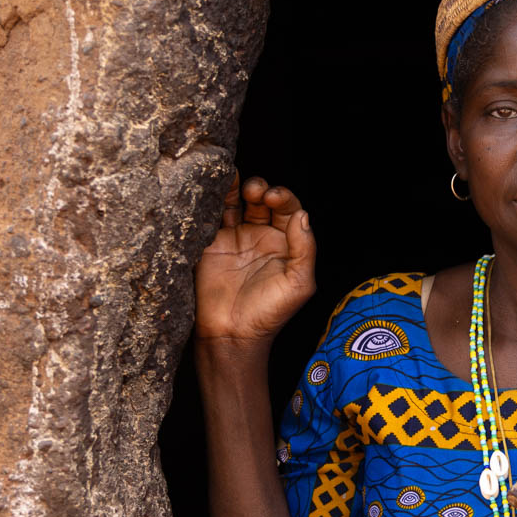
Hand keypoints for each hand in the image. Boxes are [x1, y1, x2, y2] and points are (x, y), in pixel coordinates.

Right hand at [194, 172, 315, 345]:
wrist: (232, 333)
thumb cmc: (270, 313)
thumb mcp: (299, 283)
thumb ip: (305, 249)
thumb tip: (303, 215)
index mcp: (285, 242)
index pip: (288, 210)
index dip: (283, 198)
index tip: (274, 197)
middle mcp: (261, 236)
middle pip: (262, 201)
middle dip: (261, 189)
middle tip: (256, 191)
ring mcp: (235, 238)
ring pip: (237, 202)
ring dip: (238, 188)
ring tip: (237, 182)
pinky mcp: (211, 243)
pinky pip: (212, 215)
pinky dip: (213, 198)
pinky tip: (215, 186)